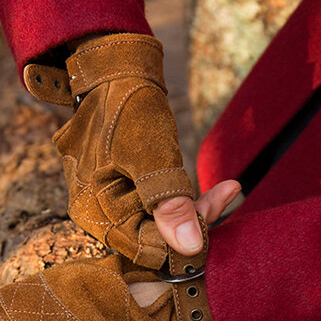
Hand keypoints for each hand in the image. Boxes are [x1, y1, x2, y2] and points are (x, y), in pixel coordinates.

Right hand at [25, 33, 239, 266]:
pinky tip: (212, 190)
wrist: (113, 73)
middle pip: (152, 240)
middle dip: (191, 222)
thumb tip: (190, 248)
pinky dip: (183, 201)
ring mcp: (109, 206)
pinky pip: (158, 211)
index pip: (144, 246)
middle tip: (226, 194)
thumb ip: (168, 200)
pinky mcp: (124, 195)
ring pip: (159, 227)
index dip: (182, 237)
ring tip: (226, 190)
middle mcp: (97, 216)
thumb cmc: (126, 107)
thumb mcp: (150, 153)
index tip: (216, 208)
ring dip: (192, 211)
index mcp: (94, 211)